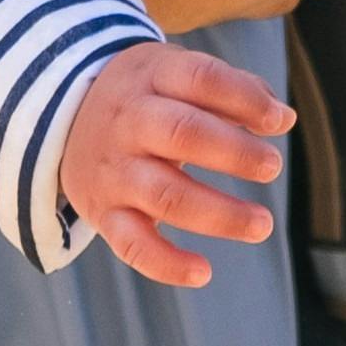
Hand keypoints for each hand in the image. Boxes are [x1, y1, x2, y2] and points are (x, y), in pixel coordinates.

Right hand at [62, 44, 296, 286]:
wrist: (63, 120)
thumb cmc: (147, 98)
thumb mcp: (178, 73)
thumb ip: (233, 90)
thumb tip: (282, 119)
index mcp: (151, 76)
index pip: (201, 79)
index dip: (245, 99)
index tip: (279, 121)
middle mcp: (128, 122)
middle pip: (182, 133)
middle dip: (234, 152)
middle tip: (272, 166)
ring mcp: (114, 170)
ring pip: (165, 194)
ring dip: (219, 213)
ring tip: (262, 224)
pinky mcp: (103, 213)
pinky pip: (132, 244)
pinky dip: (165, 264)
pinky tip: (202, 272)